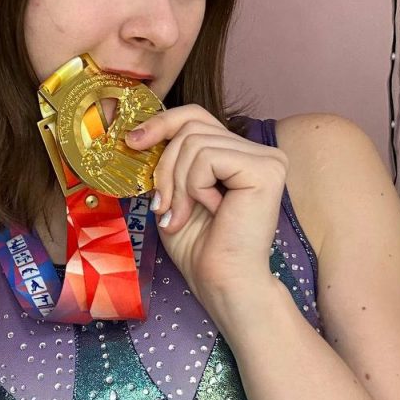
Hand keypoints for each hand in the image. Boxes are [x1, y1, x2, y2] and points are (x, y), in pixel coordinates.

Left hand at [125, 106, 287, 309]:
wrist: (222, 282)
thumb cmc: (200, 246)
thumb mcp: (173, 192)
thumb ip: (167, 159)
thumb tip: (140, 132)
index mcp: (239, 154)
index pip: (196, 117)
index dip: (161, 123)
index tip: (132, 141)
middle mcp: (259, 151)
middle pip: (191, 127)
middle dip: (166, 167)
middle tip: (165, 205)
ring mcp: (267, 158)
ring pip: (195, 142)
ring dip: (178, 183)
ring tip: (184, 214)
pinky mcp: (267, 169)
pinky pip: (208, 158)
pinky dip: (195, 187)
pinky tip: (212, 211)